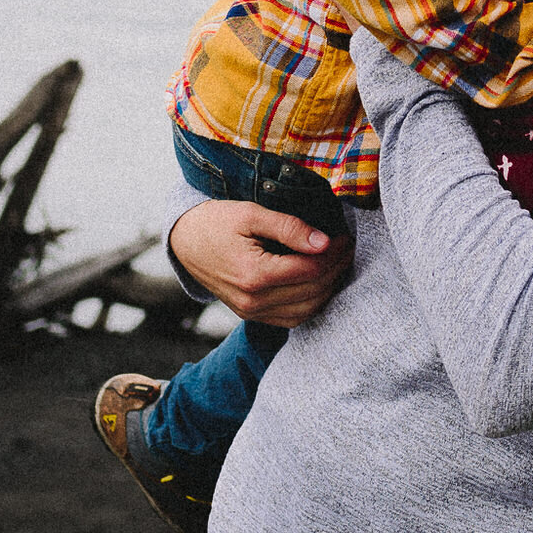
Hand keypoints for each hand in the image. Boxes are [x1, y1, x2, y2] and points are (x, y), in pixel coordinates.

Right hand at [169, 199, 350, 325]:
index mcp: (253, 275)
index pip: (310, 270)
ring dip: (329, 288)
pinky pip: (291, 318)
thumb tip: (324, 242)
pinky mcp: (251, 316)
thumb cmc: (216, 222)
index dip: (334, 253)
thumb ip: (289, 228)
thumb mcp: (251, 214)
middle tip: (348, 247)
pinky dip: (312, 303)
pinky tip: (321, 283)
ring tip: (339, 263)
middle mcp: (253, 301)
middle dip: (337, 268)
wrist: (185, 241)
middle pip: (312, 291)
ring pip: (306, 309)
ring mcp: (252, 313)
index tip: (346, 237)